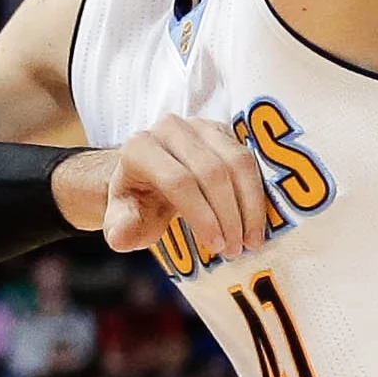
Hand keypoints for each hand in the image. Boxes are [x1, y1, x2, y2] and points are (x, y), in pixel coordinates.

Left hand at [60, 114, 267, 261]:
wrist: (149, 176)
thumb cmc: (136, 202)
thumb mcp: (122, 220)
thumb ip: (121, 228)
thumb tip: (120, 237)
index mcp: (139, 148)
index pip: (177, 180)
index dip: (201, 215)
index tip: (216, 246)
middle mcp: (170, 129)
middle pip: (211, 171)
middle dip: (228, 215)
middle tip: (236, 250)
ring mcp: (199, 126)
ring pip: (236, 162)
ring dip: (249, 206)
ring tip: (250, 241)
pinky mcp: (223, 130)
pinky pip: (249, 160)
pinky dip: (256, 194)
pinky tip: (257, 223)